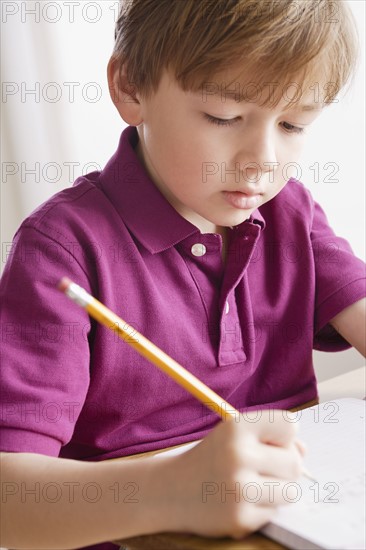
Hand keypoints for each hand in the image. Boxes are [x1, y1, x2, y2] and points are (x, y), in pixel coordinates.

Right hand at [162, 410, 304, 538]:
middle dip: (283, 466)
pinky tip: (239, 501)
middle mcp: (238, 454)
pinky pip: (274, 512)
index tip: (268, 442)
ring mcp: (239, 489)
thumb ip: (272, 437)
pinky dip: (262, 508)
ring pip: (290, 491)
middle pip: (294, 462)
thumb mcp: (235, 435)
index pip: (290, 426)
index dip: (284, 437)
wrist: (171, 490)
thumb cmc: (212, 457)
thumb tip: (305, 452)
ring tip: (250, 485)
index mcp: (237, 427)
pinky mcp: (240, 518)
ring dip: (277, 490)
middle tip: (258, 467)